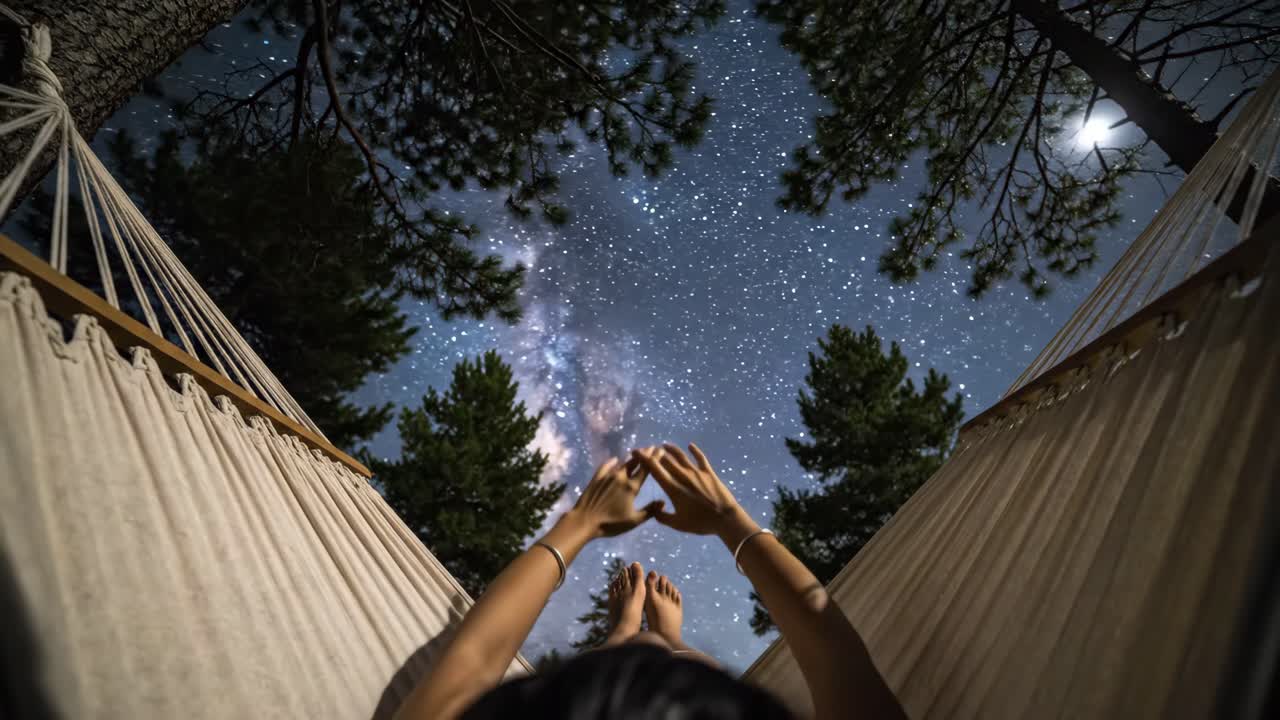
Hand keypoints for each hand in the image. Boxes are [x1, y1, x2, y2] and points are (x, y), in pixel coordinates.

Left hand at [572, 456, 664, 537]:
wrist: (585, 521)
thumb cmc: (611, 523)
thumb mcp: (634, 520)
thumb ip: (650, 510)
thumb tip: (663, 502)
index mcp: (632, 487)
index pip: (646, 469)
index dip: (655, 458)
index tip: (661, 449)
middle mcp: (621, 477)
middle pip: (635, 462)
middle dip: (644, 455)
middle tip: (651, 448)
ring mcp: (607, 476)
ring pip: (622, 464)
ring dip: (630, 458)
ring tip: (636, 454)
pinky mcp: (596, 478)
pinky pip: (606, 466)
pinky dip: (612, 462)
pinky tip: (614, 459)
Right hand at [631, 443, 745, 535]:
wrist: (725, 518)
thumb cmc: (700, 523)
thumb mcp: (678, 524)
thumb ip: (662, 517)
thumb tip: (654, 509)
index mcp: (672, 488)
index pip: (654, 468)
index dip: (643, 458)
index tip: (635, 452)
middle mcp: (682, 476)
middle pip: (666, 459)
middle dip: (654, 453)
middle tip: (648, 450)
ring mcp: (696, 472)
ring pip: (681, 456)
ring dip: (671, 449)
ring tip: (664, 445)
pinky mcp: (709, 472)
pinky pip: (700, 458)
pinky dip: (694, 450)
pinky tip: (690, 445)